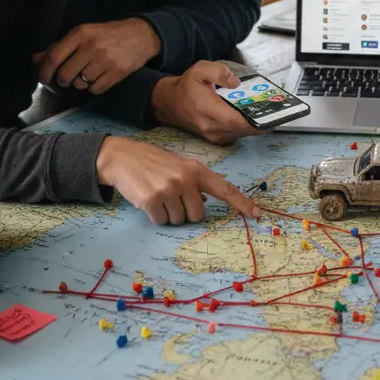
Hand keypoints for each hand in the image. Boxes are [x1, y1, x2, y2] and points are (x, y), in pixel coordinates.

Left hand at [33, 18, 160, 93]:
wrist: (140, 35)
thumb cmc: (107, 34)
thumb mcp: (83, 34)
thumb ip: (59, 47)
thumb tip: (36, 59)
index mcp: (80, 34)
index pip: (54, 57)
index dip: (45, 71)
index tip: (44, 79)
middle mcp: (91, 46)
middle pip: (65, 74)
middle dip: (63, 80)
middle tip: (68, 79)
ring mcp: (105, 60)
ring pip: (80, 83)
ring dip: (80, 83)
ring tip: (88, 74)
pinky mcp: (117, 72)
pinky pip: (95, 89)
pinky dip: (94, 88)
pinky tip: (99, 78)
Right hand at [95, 136, 259, 224]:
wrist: (122, 157)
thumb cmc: (154, 164)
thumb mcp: (179, 167)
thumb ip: (195, 183)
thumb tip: (206, 204)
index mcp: (196, 170)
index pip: (224, 189)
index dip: (241, 203)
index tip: (256, 214)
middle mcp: (185, 179)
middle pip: (198, 215)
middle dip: (186, 212)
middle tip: (172, 197)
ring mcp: (168, 189)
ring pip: (179, 220)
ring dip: (169, 214)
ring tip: (158, 196)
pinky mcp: (151, 200)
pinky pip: (161, 222)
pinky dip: (155, 216)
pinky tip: (148, 200)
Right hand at [151, 61, 262, 144]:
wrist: (170, 103)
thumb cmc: (186, 87)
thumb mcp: (201, 70)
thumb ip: (220, 72)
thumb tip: (235, 83)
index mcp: (207, 109)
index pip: (235, 121)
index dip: (254, 121)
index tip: (270, 116)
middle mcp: (211, 127)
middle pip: (242, 129)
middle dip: (260, 121)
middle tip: (275, 112)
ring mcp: (213, 135)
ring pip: (241, 133)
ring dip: (254, 125)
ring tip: (266, 113)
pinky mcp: (216, 138)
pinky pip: (236, 135)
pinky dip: (246, 127)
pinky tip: (253, 117)